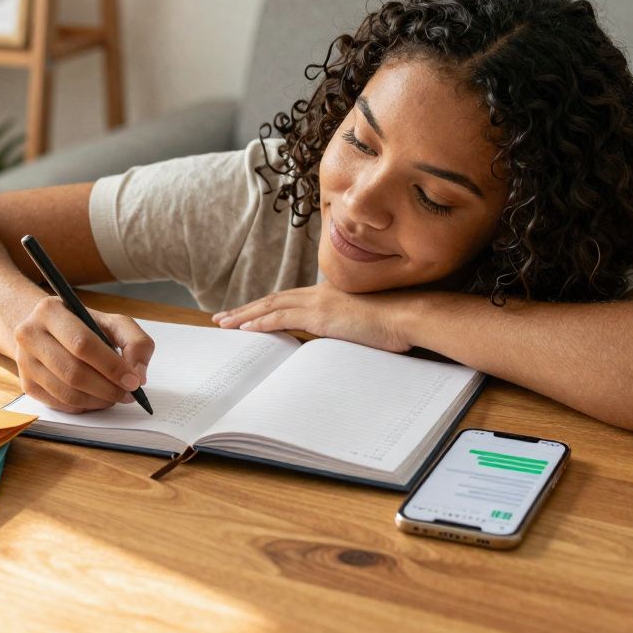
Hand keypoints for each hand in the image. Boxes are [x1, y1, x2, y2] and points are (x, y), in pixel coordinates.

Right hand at [14, 296, 154, 412]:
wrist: (47, 330)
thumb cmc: (83, 325)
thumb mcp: (112, 322)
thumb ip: (135, 342)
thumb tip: (138, 375)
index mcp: (50, 311)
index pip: (82, 344)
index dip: (111, 366)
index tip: (134, 381)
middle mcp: (29, 334)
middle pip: (73, 372)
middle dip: (107, 387)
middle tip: (128, 394)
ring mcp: (24, 362)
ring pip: (66, 392)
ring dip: (98, 400)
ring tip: (115, 396)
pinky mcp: (26, 384)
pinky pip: (60, 404)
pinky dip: (84, 406)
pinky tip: (97, 398)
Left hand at [212, 282, 417, 352]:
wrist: (410, 315)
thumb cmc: (396, 321)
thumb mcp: (365, 323)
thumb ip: (346, 327)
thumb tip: (338, 339)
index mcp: (329, 294)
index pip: (289, 300)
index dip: (265, 307)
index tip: (247, 315)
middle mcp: (320, 293)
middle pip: (273, 300)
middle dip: (246, 310)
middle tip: (223, 318)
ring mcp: (319, 301)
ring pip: (272, 306)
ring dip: (245, 316)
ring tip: (225, 324)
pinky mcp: (320, 314)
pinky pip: (282, 318)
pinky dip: (261, 322)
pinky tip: (246, 329)